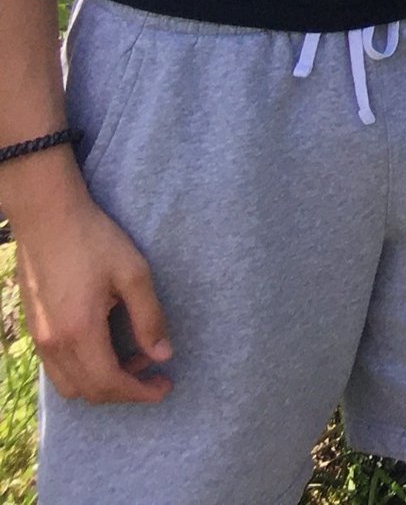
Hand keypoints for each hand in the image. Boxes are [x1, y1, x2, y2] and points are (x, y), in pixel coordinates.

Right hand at [11, 173, 171, 403]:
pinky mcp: (35, 329)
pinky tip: (108, 348)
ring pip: (70, 385)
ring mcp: (40, 339)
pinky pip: (58, 369)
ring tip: (135, 358)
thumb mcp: (133, 273)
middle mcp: (54, 344)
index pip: (109, 382)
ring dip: (103, 383)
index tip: (165, 387)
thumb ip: (149, 317)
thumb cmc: (94, 240)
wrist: (48, 218)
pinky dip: (85, 371)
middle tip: (155, 375)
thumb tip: (162, 356)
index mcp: (80, 332)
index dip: (139, 392)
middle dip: (124, 392)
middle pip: (88, 391)